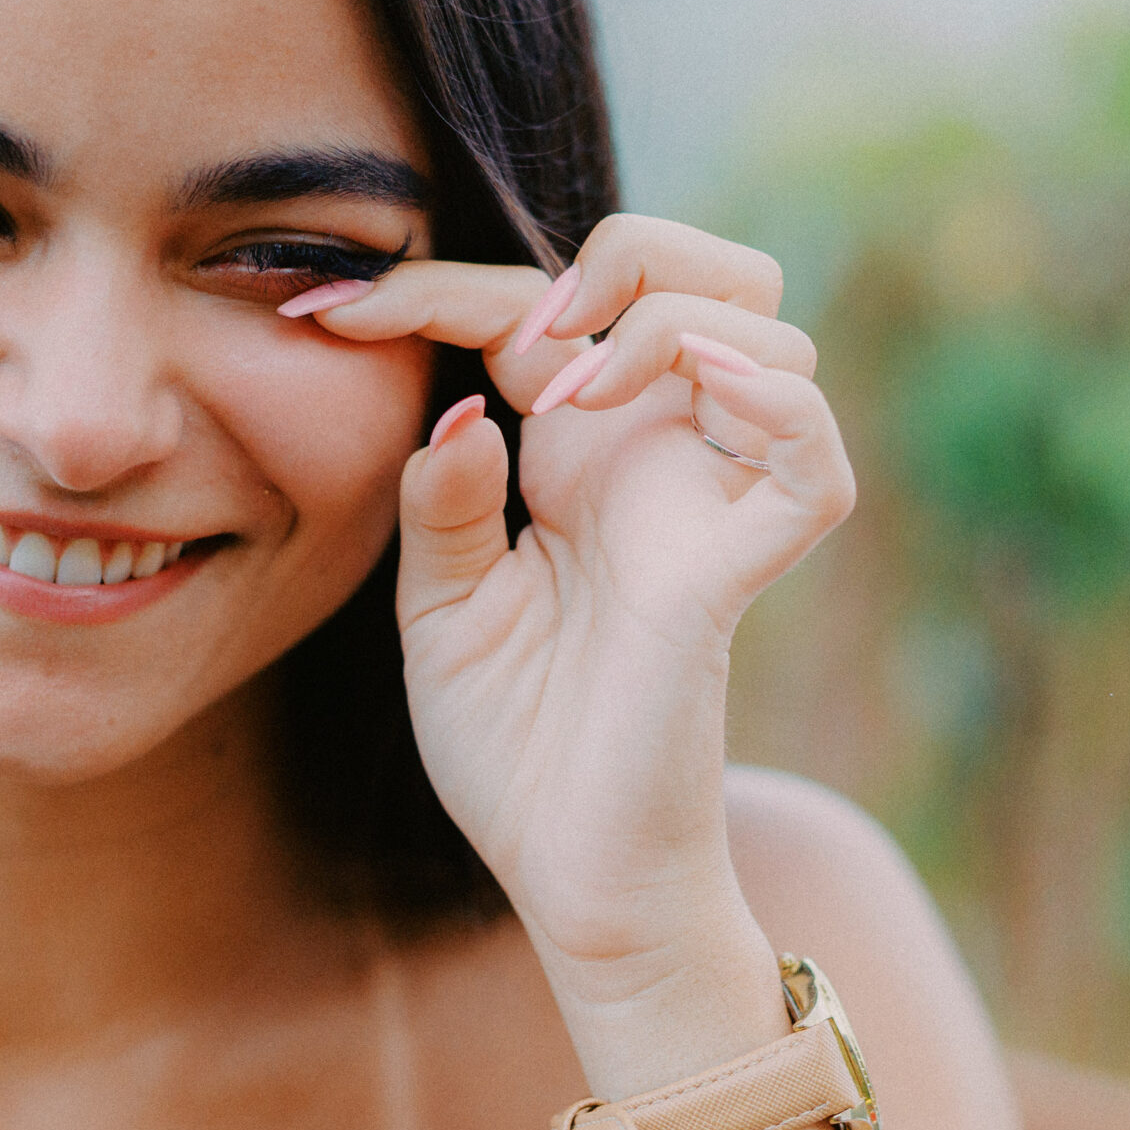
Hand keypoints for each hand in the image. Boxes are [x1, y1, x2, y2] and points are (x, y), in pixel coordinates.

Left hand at [296, 216, 855, 1065]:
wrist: (566, 874)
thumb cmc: (514, 748)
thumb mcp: (440, 608)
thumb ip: (442, 501)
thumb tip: (466, 410)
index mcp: (578, 458)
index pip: (538, 315)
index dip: (437, 289)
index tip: (319, 310)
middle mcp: (653, 464)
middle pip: (704, 278)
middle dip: (628, 255)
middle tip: (530, 328)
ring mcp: (705, 511)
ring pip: (770, 335)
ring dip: (672, 320)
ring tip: (573, 386)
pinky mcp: (733, 576)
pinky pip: (809, 465)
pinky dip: (773, 405)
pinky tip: (692, 393)